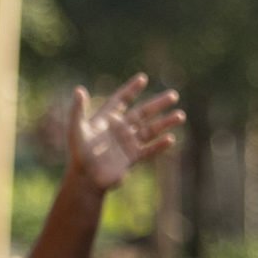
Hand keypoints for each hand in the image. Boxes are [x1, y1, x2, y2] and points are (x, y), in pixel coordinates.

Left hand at [66, 75, 185, 191]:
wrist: (85, 179)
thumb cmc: (78, 153)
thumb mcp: (76, 129)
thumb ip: (78, 110)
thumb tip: (79, 90)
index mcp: (106, 119)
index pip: (121, 100)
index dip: (131, 89)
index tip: (142, 78)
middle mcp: (120, 129)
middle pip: (142, 113)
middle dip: (158, 104)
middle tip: (173, 95)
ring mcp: (127, 143)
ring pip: (150, 130)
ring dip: (165, 123)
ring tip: (180, 115)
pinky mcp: (132, 158)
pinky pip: (149, 150)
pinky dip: (159, 146)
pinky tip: (170, 139)